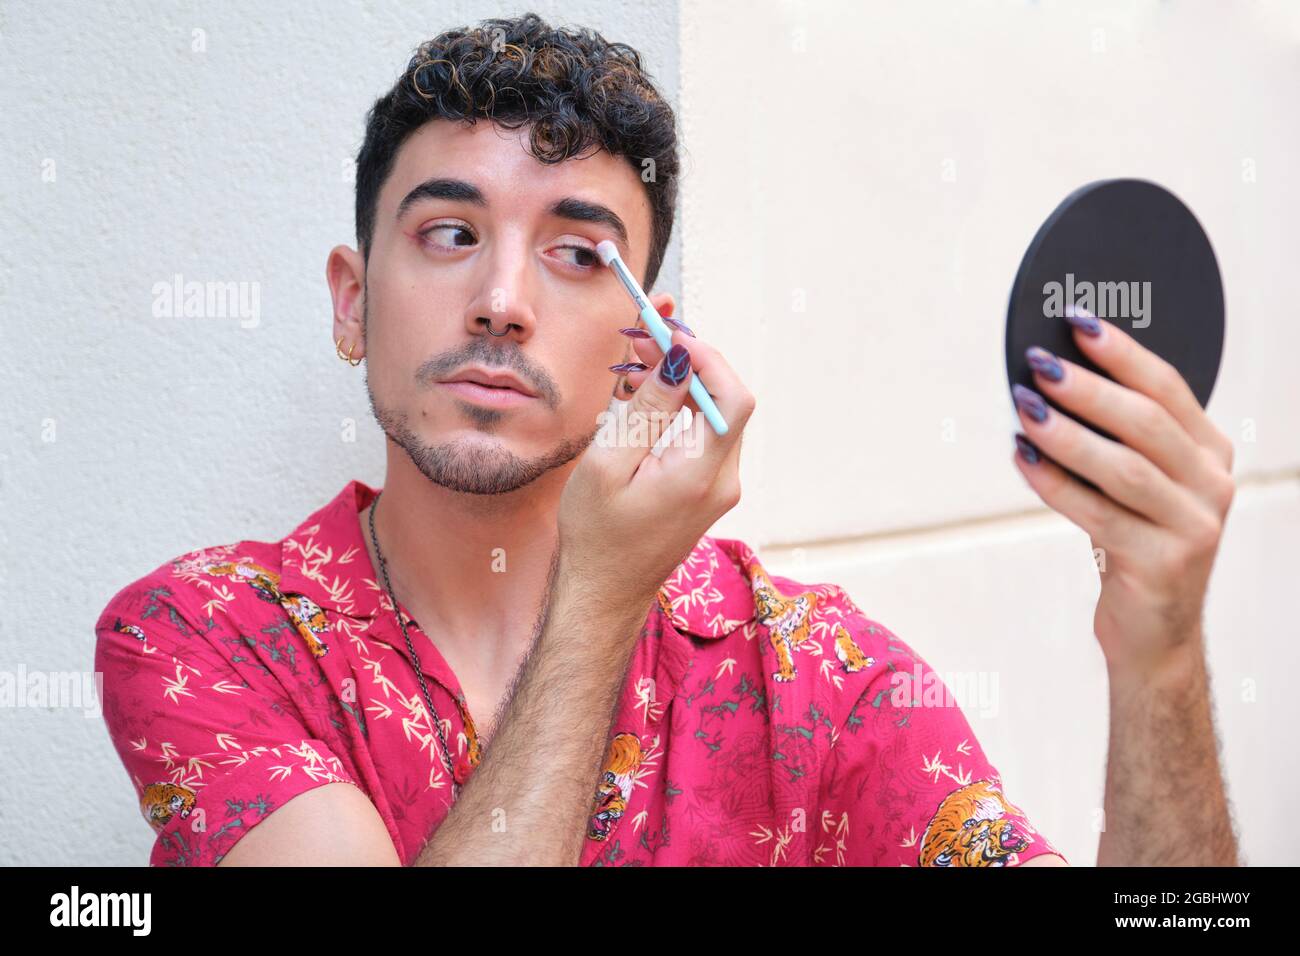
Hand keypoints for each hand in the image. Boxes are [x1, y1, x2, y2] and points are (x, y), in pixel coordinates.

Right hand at [559, 325, 754, 612]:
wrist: (604, 592)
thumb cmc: (598, 536)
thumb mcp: (610, 464)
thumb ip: (648, 409)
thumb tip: (677, 360)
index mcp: (701, 475)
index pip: (732, 397)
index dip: (707, 357)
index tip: (668, 335)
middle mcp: (722, 480)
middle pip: (725, 401)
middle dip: (688, 363)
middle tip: (641, 342)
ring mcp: (719, 487)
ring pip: (714, 415)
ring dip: (680, 384)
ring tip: (634, 367)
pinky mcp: (707, 490)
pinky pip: (703, 435)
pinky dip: (678, 410)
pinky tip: (642, 402)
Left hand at [1011, 306, 1234, 673]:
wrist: (1156, 633)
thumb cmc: (1136, 544)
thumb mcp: (1142, 485)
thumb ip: (1120, 438)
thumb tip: (1052, 377)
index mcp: (1212, 453)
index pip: (1170, 388)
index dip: (1123, 353)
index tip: (1079, 323)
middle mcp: (1213, 485)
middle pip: (1148, 423)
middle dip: (1090, 389)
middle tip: (1041, 365)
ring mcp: (1194, 527)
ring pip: (1124, 468)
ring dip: (1068, 434)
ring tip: (1025, 409)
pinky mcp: (1162, 564)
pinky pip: (1098, 514)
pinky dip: (1056, 484)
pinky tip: (1024, 460)